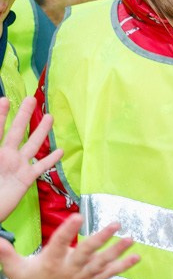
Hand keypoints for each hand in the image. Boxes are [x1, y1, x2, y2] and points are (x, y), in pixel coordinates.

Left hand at [0, 96, 61, 221]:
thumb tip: (13, 147)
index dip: (0, 115)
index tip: (5, 99)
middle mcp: (5, 156)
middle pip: (16, 132)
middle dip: (22, 115)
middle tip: (30, 99)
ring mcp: (17, 167)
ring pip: (32, 145)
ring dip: (41, 131)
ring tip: (48, 117)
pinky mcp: (26, 179)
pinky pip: (41, 166)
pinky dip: (50, 159)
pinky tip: (59, 151)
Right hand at [1, 215, 136, 278]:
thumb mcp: (14, 268)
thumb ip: (5, 253)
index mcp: (51, 262)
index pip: (59, 243)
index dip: (68, 230)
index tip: (78, 216)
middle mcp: (69, 268)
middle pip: (86, 252)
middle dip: (101, 238)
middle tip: (115, 225)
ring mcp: (83, 276)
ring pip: (102, 262)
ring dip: (118, 251)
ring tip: (131, 239)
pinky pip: (109, 273)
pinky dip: (123, 266)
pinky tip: (136, 257)